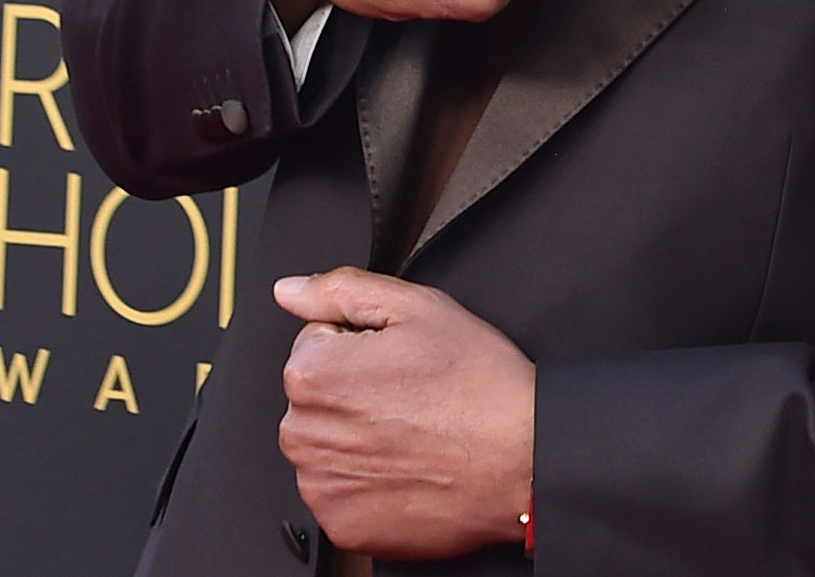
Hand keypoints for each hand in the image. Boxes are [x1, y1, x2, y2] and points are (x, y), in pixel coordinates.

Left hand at [274, 268, 536, 560]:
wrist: (523, 459)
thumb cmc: (480, 386)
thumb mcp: (419, 308)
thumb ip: (342, 290)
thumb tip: (290, 290)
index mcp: (314, 374)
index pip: (316, 343)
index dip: (362, 346)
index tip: (399, 363)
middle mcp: (304, 434)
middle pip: (316, 398)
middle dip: (354, 392)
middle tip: (411, 396)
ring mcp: (321, 485)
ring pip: (327, 446)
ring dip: (358, 438)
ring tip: (414, 433)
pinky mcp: (343, 524)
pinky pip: (342, 493)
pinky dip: (368, 484)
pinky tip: (408, 468)